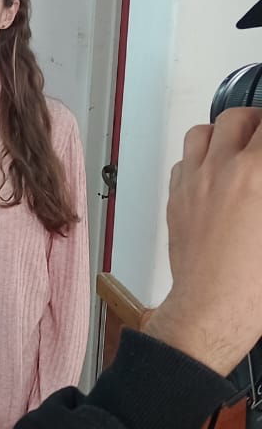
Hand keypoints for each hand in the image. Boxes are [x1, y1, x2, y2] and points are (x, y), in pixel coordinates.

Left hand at [143, 108, 261, 375]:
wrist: (213, 309)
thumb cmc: (253, 283)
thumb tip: (260, 179)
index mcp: (256, 174)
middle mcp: (221, 169)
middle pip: (237, 118)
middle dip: (256, 123)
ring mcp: (193, 183)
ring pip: (202, 133)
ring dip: (222, 135)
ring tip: (237, 149)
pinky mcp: (175, 200)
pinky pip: (183, 163)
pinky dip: (198, 161)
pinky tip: (212, 177)